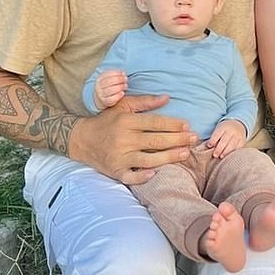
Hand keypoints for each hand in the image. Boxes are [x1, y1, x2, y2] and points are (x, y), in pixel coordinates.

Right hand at [69, 94, 198, 183]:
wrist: (81, 139)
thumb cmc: (106, 120)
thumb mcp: (123, 106)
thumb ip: (145, 102)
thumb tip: (167, 98)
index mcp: (127, 122)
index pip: (155, 123)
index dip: (172, 124)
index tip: (187, 125)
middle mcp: (123, 139)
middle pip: (156, 141)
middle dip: (177, 140)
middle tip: (193, 139)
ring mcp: (119, 157)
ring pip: (148, 160)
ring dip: (169, 157)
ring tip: (185, 154)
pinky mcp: (115, 171)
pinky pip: (130, 177)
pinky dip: (142, 177)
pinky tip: (156, 174)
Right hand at [94, 70, 127, 109]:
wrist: (100, 98)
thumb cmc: (108, 87)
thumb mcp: (109, 79)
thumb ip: (115, 75)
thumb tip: (123, 73)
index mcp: (99, 79)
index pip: (107, 74)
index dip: (116, 73)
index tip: (123, 73)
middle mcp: (99, 87)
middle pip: (108, 82)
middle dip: (119, 79)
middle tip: (126, 79)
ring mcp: (101, 95)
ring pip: (109, 90)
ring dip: (119, 87)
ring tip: (125, 86)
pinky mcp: (104, 102)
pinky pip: (111, 99)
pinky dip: (118, 96)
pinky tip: (122, 93)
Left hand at [207, 120, 246, 157]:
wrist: (237, 125)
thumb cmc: (224, 130)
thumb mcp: (219, 129)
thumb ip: (214, 138)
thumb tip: (209, 147)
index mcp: (223, 127)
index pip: (217, 134)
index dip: (213, 140)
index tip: (209, 146)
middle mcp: (231, 131)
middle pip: (224, 140)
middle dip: (219, 149)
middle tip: (214, 155)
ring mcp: (238, 135)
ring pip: (232, 145)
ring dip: (226, 152)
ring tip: (221, 157)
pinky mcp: (242, 140)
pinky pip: (238, 147)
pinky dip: (233, 152)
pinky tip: (229, 156)